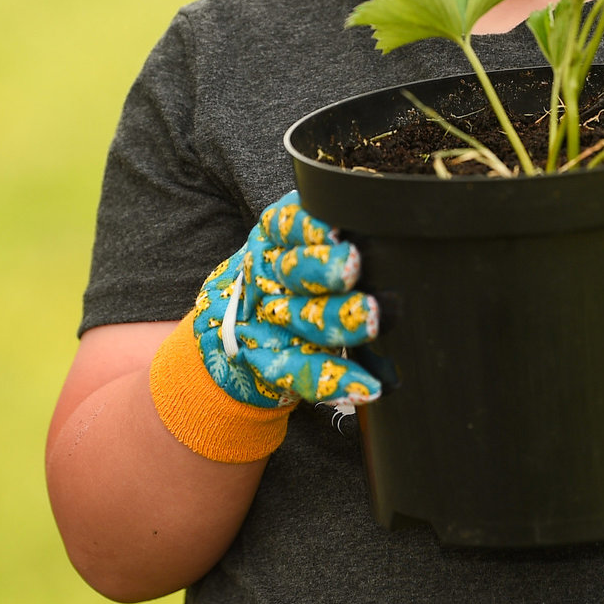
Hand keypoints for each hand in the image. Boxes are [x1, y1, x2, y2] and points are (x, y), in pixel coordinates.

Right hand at [191, 191, 382, 408]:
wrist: (223, 335)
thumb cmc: (284, 274)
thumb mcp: (290, 239)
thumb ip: (324, 228)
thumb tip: (379, 215)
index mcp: (274, 240)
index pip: (287, 226)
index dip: (309, 226)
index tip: (335, 226)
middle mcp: (269, 279)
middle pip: (295, 272)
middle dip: (324, 268)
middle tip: (353, 264)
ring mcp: (271, 323)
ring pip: (304, 320)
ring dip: (340, 322)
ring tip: (373, 319)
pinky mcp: (274, 364)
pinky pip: (303, 373)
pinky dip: (336, 381)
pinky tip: (366, 387)